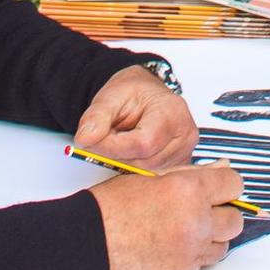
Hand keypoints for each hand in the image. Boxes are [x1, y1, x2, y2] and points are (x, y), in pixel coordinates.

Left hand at [75, 65, 196, 170]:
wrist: (145, 95)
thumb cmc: (133, 94)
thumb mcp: (109, 97)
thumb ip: (95, 117)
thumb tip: (85, 139)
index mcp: (173, 111)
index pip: (143, 142)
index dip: (113, 147)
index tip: (93, 141)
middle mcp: (185, 134)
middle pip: (145, 161)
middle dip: (117, 155)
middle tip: (104, 139)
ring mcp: (184, 152)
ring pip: (146, 172)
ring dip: (125, 161)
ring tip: (120, 140)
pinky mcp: (178, 165)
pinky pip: (151, 176)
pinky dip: (135, 167)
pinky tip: (130, 151)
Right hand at [90, 161, 243, 269]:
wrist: (86, 246)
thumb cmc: (111, 209)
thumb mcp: (151, 176)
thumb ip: (191, 174)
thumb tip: (221, 168)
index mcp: (188, 191)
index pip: (233, 184)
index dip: (225, 184)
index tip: (219, 187)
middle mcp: (196, 223)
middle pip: (234, 219)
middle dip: (222, 212)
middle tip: (202, 209)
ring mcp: (190, 253)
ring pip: (222, 245)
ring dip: (210, 236)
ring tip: (183, 228)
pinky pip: (201, 264)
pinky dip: (192, 255)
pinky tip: (170, 245)